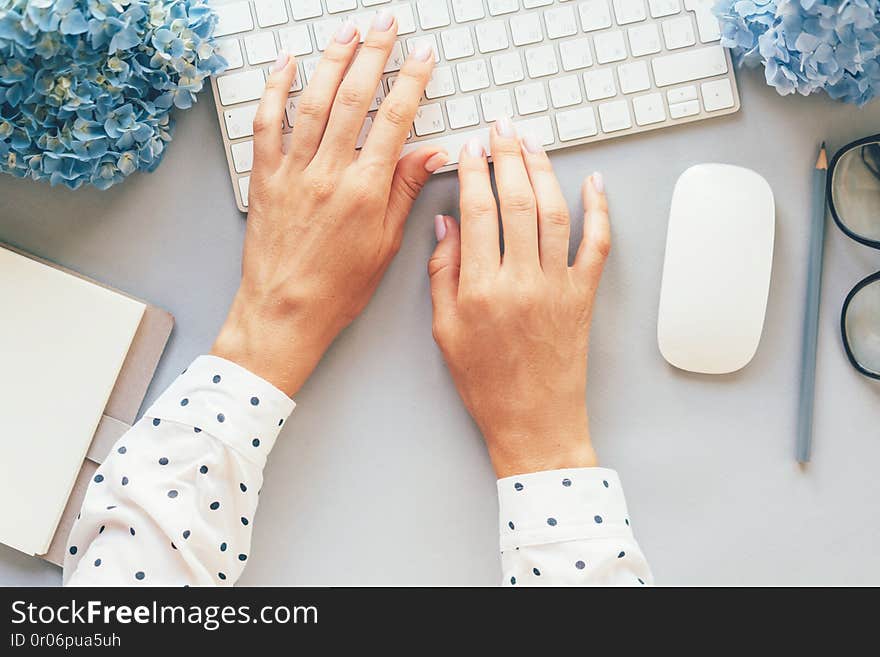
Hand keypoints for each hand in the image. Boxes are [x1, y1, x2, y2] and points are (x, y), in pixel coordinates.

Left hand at [213, 12, 445, 395]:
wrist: (285, 312)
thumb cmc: (337, 288)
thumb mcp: (385, 245)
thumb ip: (404, 192)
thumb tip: (430, 153)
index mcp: (363, 191)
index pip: (394, 121)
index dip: (411, 82)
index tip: (422, 56)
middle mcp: (327, 174)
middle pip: (353, 99)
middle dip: (374, 54)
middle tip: (386, 24)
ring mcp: (292, 172)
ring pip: (313, 101)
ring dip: (332, 61)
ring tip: (348, 31)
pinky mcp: (265, 177)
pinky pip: (267, 124)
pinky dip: (275, 89)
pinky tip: (286, 65)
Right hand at [427, 119, 610, 477]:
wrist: (534, 423)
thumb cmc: (486, 384)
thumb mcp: (445, 332)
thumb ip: (442, 274)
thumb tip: (446, 224)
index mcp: (480, 289)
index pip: (477, 212)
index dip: (475, 171)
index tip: (472, 148)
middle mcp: (521, 281)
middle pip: (517, 201)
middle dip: (509, 156)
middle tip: (503, 128)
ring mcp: (558, 286)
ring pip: (555, 212)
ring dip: (545, 171)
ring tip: (534, 143)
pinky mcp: (584, 296)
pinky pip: (597, 244)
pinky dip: (599, 210)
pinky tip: (594, 183)